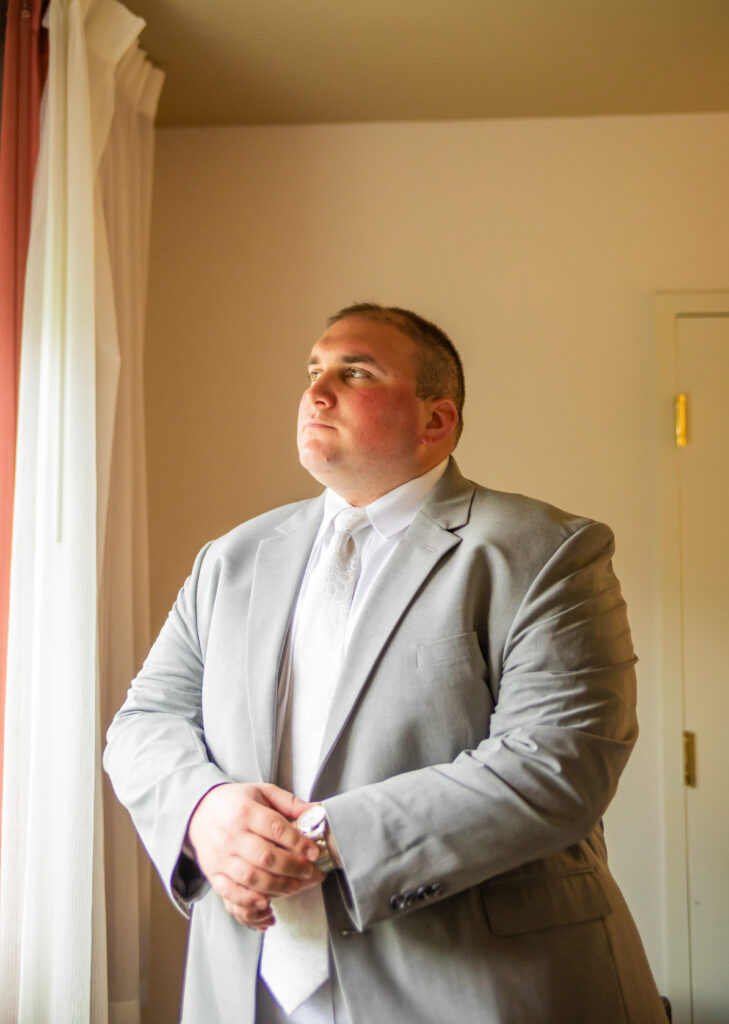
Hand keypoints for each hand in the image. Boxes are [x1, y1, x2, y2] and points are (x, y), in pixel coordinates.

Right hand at [187, 782, 324, 929]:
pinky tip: (265, 903)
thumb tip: (318, 811)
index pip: (276, 828)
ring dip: (276, 886)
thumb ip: (290, 803)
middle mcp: (231, 834)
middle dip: (292, 867)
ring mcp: (221, 856)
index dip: (298, 842)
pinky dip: (248, 901)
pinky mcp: (213, 873)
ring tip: (294, 886)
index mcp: (245, 811)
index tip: (313, 852)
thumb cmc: (236, 802)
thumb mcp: (262, 792)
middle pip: (265, 856)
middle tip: (309, 871)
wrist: (200, 811)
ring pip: (250, 877)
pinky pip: (229, 892)